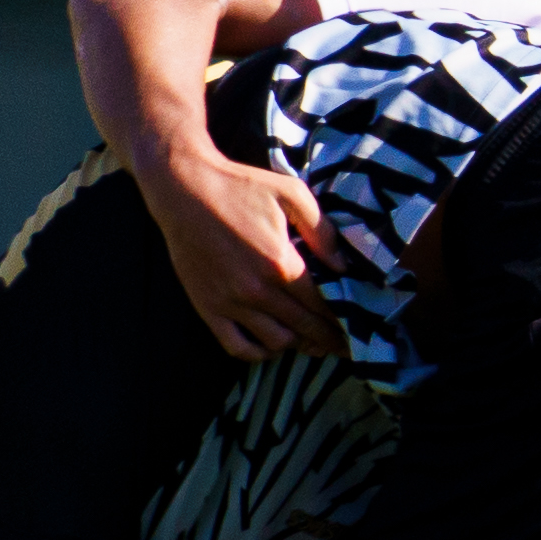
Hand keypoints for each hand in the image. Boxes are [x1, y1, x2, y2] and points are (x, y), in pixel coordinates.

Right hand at [148, 143, 342, 362]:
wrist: (183, 190)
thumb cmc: (240, 187)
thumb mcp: (291, 194)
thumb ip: (322, 231)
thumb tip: (344, 266)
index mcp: (281, 263)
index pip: (323, 305)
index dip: (343, 321)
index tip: (356, 330)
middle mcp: (257, 290)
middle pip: (304, 328)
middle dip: (329, 339)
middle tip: (344, 346)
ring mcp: (230, 303)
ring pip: (275, 342)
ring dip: (297, 344)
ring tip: (311, 341)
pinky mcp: (207, 307)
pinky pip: (236, 346)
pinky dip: (258, 353)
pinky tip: (272, 345)